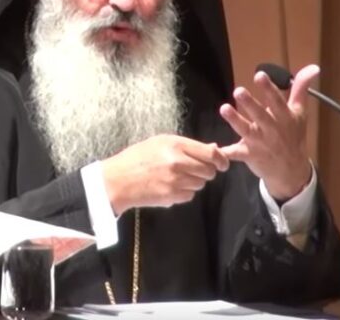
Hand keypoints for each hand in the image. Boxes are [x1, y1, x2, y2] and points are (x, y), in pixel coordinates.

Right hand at [102, 134, 228, 214]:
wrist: (117, 180)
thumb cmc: (137, 158)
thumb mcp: (161, 143)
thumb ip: (188, 145)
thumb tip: (215, 149)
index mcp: (176, 145)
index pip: (211, 154)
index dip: (221, 160)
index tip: (222, 164)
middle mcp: (178, 163)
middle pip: (209, 171)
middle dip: (207, 171)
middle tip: (195, 170)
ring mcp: (175, 181)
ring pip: (200, 184)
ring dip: (194, 182)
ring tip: (177, 177)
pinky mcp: (172, 197)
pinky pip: (190, 195)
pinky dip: (184, 192)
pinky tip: (170, 187)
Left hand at [219, 64, 318, 199]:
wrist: (291, 171)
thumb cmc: (293, 136)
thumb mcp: (299, 112)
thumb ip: (301, 89)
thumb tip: (313, 67)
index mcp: (284, 117)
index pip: (277, 101)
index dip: (268, 88)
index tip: (259, 75)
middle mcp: (272, 129)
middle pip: (260, 115)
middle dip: (250, 104)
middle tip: (238, 91)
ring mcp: (259, 143)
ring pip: (246, 130)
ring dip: (235, 120)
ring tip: (224, 108)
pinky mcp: (249, 155)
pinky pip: (236, 154)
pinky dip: (226, 153)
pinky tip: (216, 148)